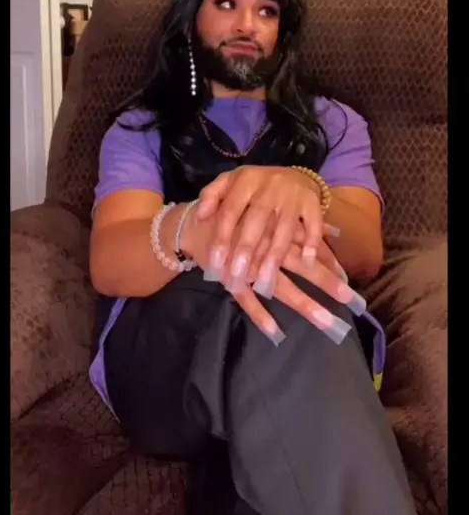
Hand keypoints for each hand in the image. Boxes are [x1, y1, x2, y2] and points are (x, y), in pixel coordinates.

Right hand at [181, 208, 363, 344]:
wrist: (195, 224)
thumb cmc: (237, 219)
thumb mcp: (268, 214)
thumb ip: (300, 226)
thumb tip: (335, 229)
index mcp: (277, 231)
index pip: (309, 248)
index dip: (330, 263)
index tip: (350, 281)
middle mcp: (268, 248)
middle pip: (303, 268)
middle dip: (327, 284)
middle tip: (352, 301)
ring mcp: (250, 266)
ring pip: (281, 288)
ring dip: (304, 305)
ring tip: (327, 322)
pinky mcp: (230, 279)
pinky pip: (246, 300)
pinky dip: (259, 315)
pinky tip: (275, 333)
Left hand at [196, 166, 322, 297]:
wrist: (294, 173)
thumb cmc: (255, 186)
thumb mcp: (230, 182)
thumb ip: (211, 195)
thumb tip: (199, 215)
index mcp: (246, 180)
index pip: (230, 210)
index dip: (221, 237)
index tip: (214, 264)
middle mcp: (270, 186)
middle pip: (257, 220)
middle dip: (246, 249)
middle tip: (236, 275)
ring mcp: (293, 194)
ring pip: (284, 227)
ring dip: (274, 255)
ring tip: (264, 281)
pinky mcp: (313, 202)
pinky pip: (314, 225)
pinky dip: (312, 244)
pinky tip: (306, 263)